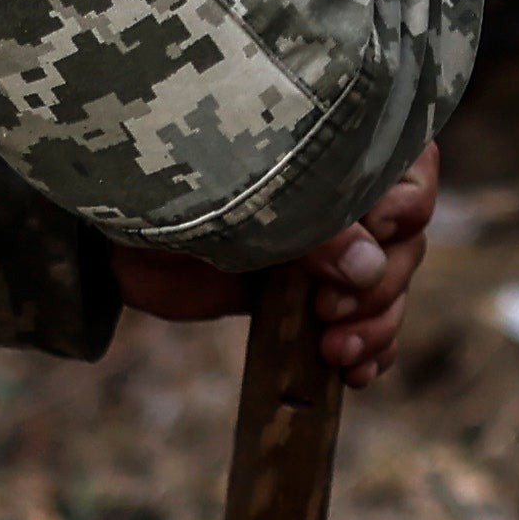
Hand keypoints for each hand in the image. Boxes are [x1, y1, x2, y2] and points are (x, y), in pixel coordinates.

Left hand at [122, 148, 437, 390]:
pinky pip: (360, 326)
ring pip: (387, 289)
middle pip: (405, 241)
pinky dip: (368, 352)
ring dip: (376, 326)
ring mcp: (330, 250)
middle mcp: (342, 195)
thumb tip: (369, 266)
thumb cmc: (172, 185)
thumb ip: (306, 225)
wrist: (111, 236)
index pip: (407, 168)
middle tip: (332, 309)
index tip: (379, 230)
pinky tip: (356, 374)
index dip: (406, 205)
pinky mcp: (309, 297)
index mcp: (334, 145)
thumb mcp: (240, 199)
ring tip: (338, 352)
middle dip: (382, 285)